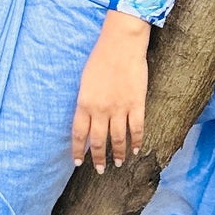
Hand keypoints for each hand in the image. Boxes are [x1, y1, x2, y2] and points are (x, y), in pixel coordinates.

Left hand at [72, 11, 149, 171]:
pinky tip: (137, 150)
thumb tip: (86, 120)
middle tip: (99, 169)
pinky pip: (137, 129)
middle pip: (98, 141)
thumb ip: (85, 102)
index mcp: (84, 103)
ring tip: (118, 163)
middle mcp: (100, 110)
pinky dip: (137, 142)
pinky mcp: (137, 104)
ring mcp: (120, 108)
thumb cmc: (100, 59)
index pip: (79, 134)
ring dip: (118, 154)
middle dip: (98, 158)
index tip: (78, 162)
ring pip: (118, 139)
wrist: (121, 45)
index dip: (78, 150)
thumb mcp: (85, 82)